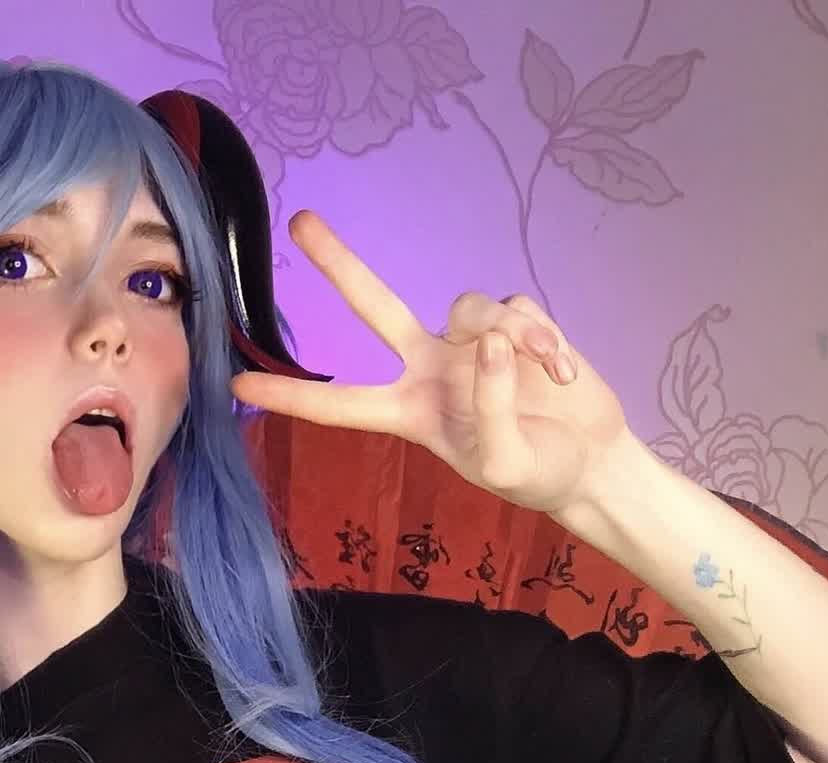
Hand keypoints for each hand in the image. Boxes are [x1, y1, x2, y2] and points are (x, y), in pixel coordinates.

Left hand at [229, 208, 632, 519]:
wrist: (590, 461)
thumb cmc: (536, 475)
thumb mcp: (504, 462)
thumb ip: (490, 409)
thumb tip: (484, 343)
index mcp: (409, 412)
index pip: (339, 403)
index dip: (291, 396)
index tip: (237, 386)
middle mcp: (429, 368)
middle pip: (374, 306)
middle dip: (339, 263)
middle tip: (299, 223)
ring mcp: (468, 341)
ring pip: (468, 307)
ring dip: (510, 336)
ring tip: (545, 373)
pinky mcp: (512, 322)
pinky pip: (515, 308)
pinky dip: (539, 336)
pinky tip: (560, 369)